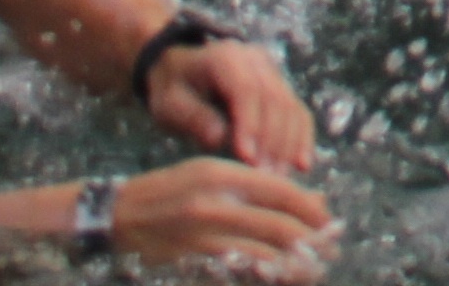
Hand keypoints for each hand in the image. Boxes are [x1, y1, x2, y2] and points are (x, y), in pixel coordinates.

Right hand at [94, 159, 334, 277]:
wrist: (120, 214)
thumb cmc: (172, 188)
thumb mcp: (212, 172)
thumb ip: (256, 184)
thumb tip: (306, 199)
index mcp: (223, 175)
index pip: (280, 191)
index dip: (310, 208)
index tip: (328, 220)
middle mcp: (216, 205)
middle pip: (278, 226)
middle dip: (309, 241)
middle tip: (328, 250)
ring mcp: (204, 237)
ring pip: (262, 254)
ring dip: (292, 264)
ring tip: (311, 269)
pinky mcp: (194, 261)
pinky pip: (238, 270)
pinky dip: (262, 274)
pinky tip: (277, 276)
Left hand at [139, 33, 319, 171]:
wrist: (183, 70)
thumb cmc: (174, 90)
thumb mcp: (170, 103)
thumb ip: (193, 117)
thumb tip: (219, 138)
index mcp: (225, 58)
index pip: (246, 90)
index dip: (250, 124)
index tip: (247, 159)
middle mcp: (256, 60)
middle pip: (275, 99)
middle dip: (272, 141)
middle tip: (266, 178)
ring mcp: (272, 72)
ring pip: (291, 107)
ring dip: (289, 144)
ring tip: (279, 178)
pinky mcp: (281, 87)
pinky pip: (298, 112)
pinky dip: (302, 138)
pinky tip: (301, 164)